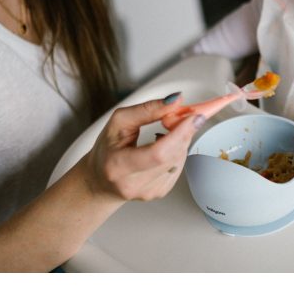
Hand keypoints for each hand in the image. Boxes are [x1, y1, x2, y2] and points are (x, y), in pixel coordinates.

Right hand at [85, 94, 203, 201]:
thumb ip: (147, 109)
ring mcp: (148, 192)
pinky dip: (177, 151)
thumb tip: (175, 101)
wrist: (100, 179)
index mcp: (118, 166)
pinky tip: (164, 147)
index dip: (180, 133)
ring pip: (179, 159)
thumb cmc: (107, 149)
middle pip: (172, 155)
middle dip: (185, 131)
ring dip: (180, 140)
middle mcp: (133, 184)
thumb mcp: (119, 122)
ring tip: (165, 132)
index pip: (157, 153)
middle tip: (185, 115)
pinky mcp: (159, 193)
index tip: (194, 117)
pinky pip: (178, 166)